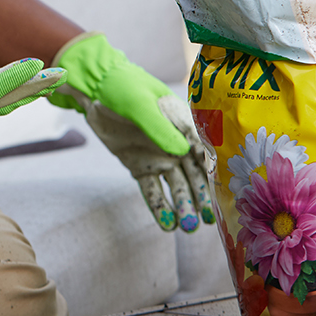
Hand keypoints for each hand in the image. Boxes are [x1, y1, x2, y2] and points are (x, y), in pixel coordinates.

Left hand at [52, 32, 214, 231]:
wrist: (93, 90)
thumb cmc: (121, 88)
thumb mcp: (141, 104)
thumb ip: (160, 127)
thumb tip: (183, 153)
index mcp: (183, 124)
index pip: (203, 151)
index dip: (212, 173)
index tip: (222, 194)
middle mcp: (176, 144)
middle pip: (193, 174)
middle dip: (201, 197)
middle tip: (208, 221)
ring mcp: (158, 157)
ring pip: (175, 186)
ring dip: (183, 206)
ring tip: (189, 228)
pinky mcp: (139, 166)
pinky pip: (152, 190)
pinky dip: (159, 207)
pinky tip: (168, 225)